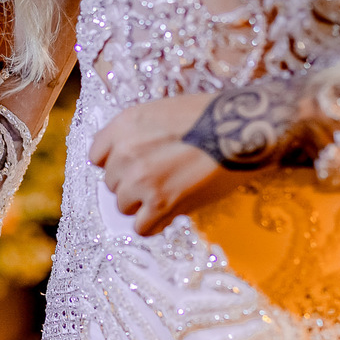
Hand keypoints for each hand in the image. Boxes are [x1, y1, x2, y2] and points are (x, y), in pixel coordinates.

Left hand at [89, 93, 254, 235]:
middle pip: (111, 184)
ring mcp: (141, 180)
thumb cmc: (210, 115)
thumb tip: (127, 162)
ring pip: (124, 207)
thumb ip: (138, 134)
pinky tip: (170, 213)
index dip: (115, 164)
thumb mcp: (162, 111)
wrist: (243, 127)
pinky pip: (142, 228)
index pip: (96, 157)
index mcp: (124, 125)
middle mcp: (125, 152)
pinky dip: (155, 224)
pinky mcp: (160, 204)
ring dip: (143, 205)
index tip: (133, 166)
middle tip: (162, 178)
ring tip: (170, 192)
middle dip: (132, 184)